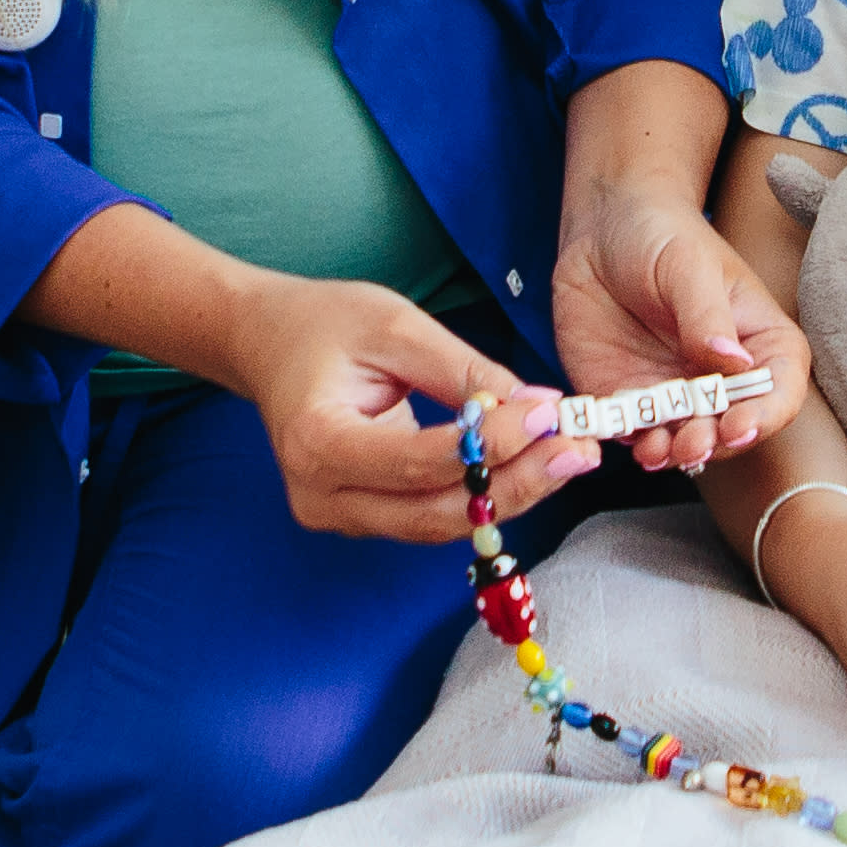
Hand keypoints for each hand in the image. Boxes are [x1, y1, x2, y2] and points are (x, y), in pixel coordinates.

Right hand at [223, 274, 572, 542]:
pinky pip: (432, 515)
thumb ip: (464, 371)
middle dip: (517, 482)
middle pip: (436, 511)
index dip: (493, 443)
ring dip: (511, 492)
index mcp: (318, 442)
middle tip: (580, 448)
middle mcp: (321, 496)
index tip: (550, 413)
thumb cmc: (324, 323)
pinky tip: (532, 463)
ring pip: (441, 523)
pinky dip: (485, 492)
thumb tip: (539, 407)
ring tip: (570, 455)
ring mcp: (338, 516)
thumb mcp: (396, 325)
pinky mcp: (361, 517)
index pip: (422, 461)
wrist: (267, 342)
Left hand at [546, 177, 809, 475]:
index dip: (765, 415)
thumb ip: (708, 317)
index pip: (779, 389)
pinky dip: (633, 444)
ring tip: (657, 451)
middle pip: (732, 428)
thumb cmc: (661, 235)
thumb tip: (735, 363)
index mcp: (760, 342)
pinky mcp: (632, 400)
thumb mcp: (688, 266)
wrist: (602, 229)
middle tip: (693, 442)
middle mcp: (723, 378)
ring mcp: (678, 394)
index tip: (739, 425)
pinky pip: (636, 434)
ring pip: (685, 440)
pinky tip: (624, 441)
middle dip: (714, 443)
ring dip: (674, 453)